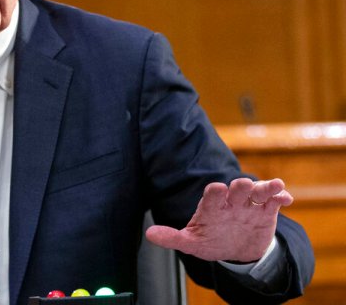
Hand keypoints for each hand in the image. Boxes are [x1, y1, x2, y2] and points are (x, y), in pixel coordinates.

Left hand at [145, 178, 292, 261]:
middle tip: (244, 184)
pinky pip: (273, 201)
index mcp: (211, 207)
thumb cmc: (209, 241)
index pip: (212, 195)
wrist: (235, 249)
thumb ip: (172, 237)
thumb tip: (149, 235)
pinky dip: (279, 197)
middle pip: (236, 189)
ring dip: (265, 187)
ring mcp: (248, 205)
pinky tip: (286, 199)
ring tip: (274, 185)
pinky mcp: (266, 211)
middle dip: (240, 186)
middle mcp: (230, 202)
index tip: (218, 190)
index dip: (215, 192)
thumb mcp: (191, 242)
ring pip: (257, 191)